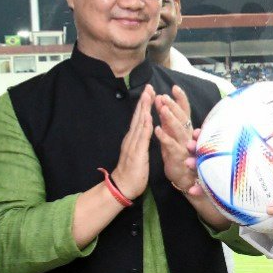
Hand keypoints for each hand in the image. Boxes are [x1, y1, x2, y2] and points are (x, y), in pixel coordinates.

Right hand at [112, 84, 154, 199]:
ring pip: (140, 123)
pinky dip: (145, 126)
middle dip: (144, 101)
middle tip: (149, 86)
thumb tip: (144, 132)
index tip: (149, 92)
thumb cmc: (132, 173)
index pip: (139, 118)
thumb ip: (140, 142)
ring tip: (149, 95)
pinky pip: (142, 138)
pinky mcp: (137, 153)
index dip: (144, 105)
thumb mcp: (137, 153)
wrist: (123, 187)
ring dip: (145, 109)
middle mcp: (131, 138)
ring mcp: (133, 145)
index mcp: (133, 138)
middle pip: (138, 116)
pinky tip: (148, 117)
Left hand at [153, 85, 196, 191]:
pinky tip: (157, 129)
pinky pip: (172, 145)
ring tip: (162, 109)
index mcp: (185, 128)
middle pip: (182, 117)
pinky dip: (165, 137)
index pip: (184, 110)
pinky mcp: (178, 157)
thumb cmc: (176, 153)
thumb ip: (168, 119)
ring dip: (170, 118)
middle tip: (164, 96)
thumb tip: (161, 100)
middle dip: (173, 106)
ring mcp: (184, 145)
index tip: (174, 87)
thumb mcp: (172, 133)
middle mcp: (187, 135)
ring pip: (179, 129)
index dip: (181, 99)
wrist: (182, 177)